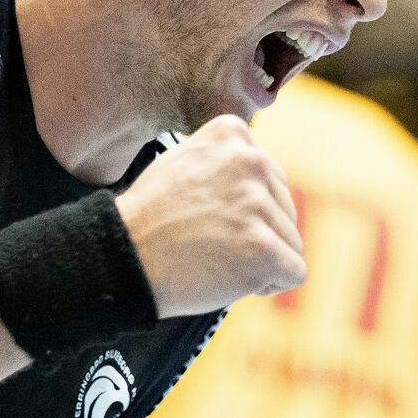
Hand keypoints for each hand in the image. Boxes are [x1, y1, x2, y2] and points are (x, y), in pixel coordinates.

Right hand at [115, 114, 304, 316]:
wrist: (123, 258)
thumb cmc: (150, 218)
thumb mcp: (184, 162)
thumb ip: (226, 162)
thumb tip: (263, 174)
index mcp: (232, 134)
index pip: (272, 180)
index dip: (246, 209)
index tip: (210, 216)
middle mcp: (249, 161)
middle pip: (286, 210)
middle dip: (257, 234)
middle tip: (211, 242)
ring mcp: (256, 205)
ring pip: (291, 242)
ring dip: (260, 259)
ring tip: (215, 258)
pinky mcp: (262, 248)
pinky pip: (294, 271)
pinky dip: (268, 283)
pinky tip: (231, 277)